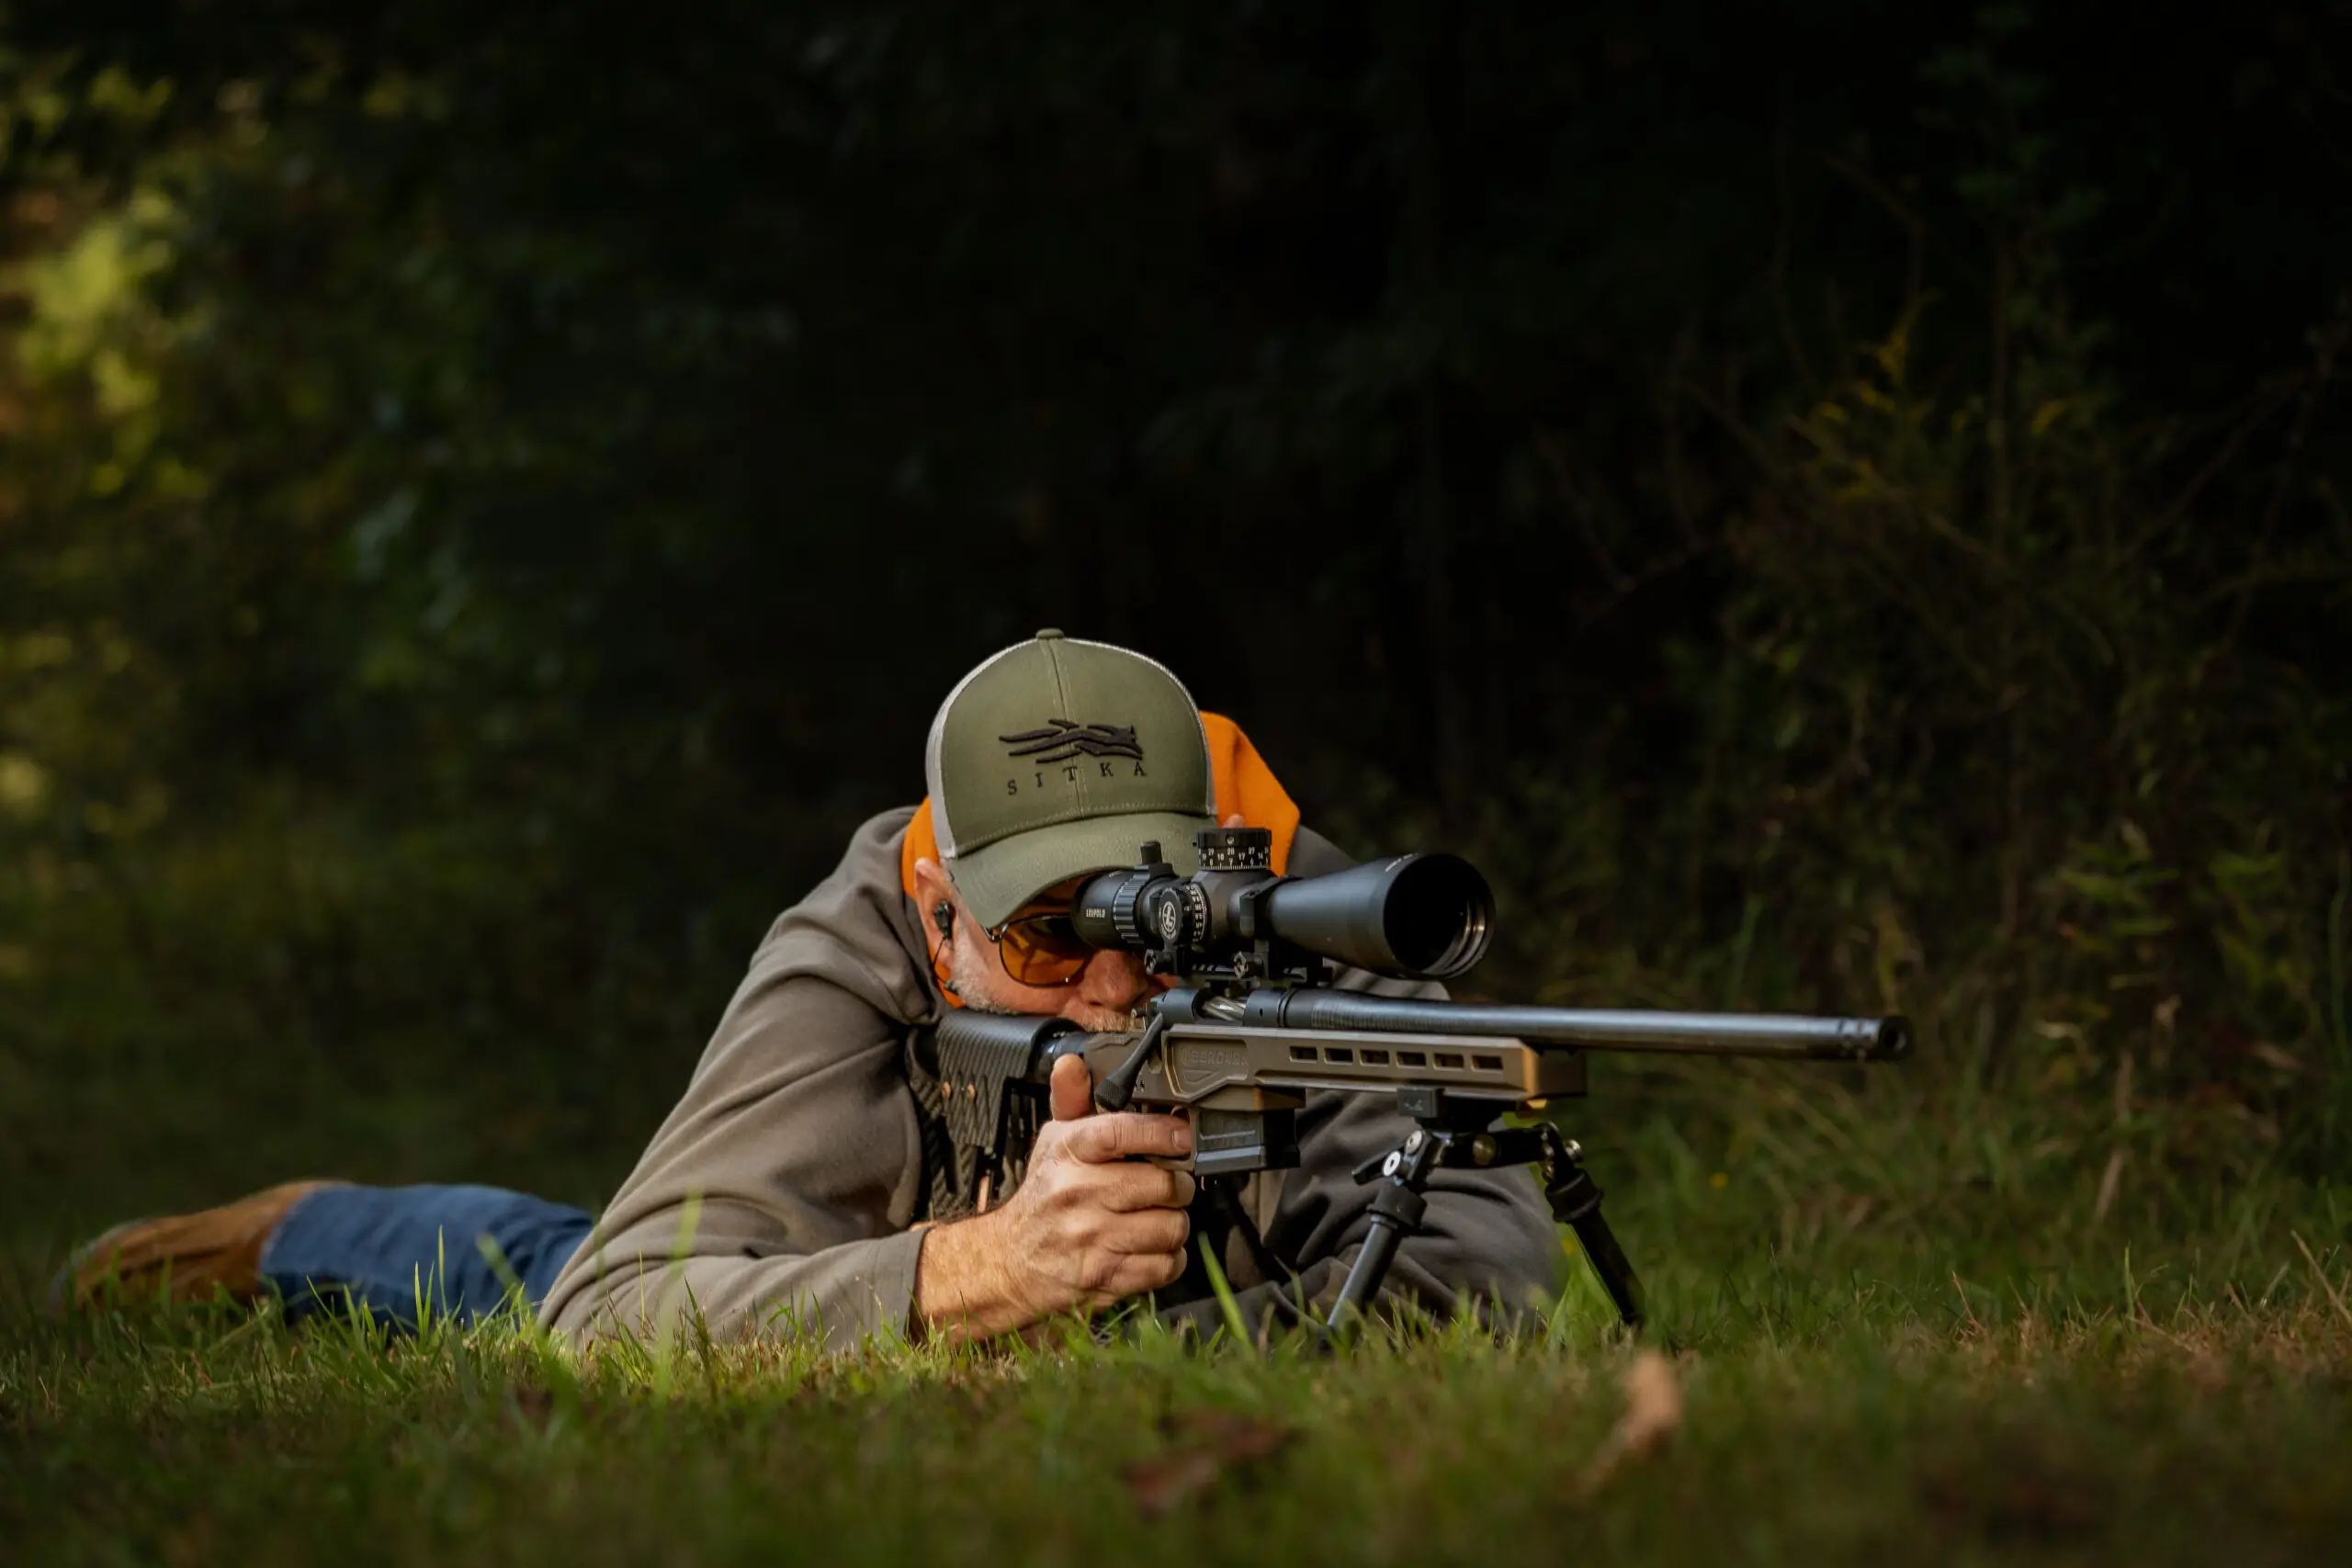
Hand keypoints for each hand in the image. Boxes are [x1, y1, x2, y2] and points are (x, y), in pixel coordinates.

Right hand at [915, 1055, 1194, 1341]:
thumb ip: (1070, 1102)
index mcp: (1069, 1154)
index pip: (1120, 1133)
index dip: (1161, 1132)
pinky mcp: (1105, 1277)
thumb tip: (1072, 1065)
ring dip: (1175, 1223)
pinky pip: (1165, 1266)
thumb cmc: (1042, 1198)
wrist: (1009, 1261)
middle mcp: (1079, 1194)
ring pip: (1171, 1226)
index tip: (1183, 1136)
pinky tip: (1152, 1247)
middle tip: (1172, 1184)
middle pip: (1161, 1184)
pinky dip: (1169, 1258)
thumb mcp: (1052, 1144)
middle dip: (1178, 1184)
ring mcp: (1092, 1238)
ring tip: (1159, 1217)